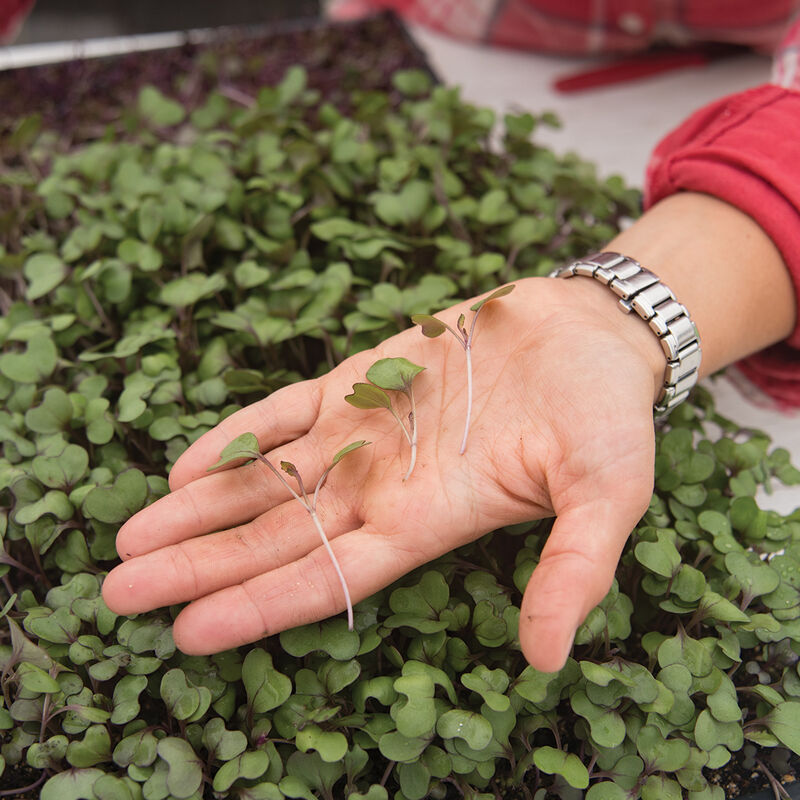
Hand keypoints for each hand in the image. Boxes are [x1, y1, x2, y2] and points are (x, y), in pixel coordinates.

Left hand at [102, 276, 660, 671]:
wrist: (589, 334)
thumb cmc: (605, 417)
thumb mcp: (608, 495)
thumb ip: (575, 570)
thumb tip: (547, 660)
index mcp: (431, 521)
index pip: (331, 576)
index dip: (263, 605)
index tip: (190, 632)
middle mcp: (385, 485)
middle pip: (276, 536)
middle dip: (200, 566)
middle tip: (118, 594)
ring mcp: (366, 432)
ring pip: (268, 479)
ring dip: (200, 508)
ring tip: (130, 539)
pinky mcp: (363, 376)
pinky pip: (286, 411)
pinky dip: (239, 436)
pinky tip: (187, 465)